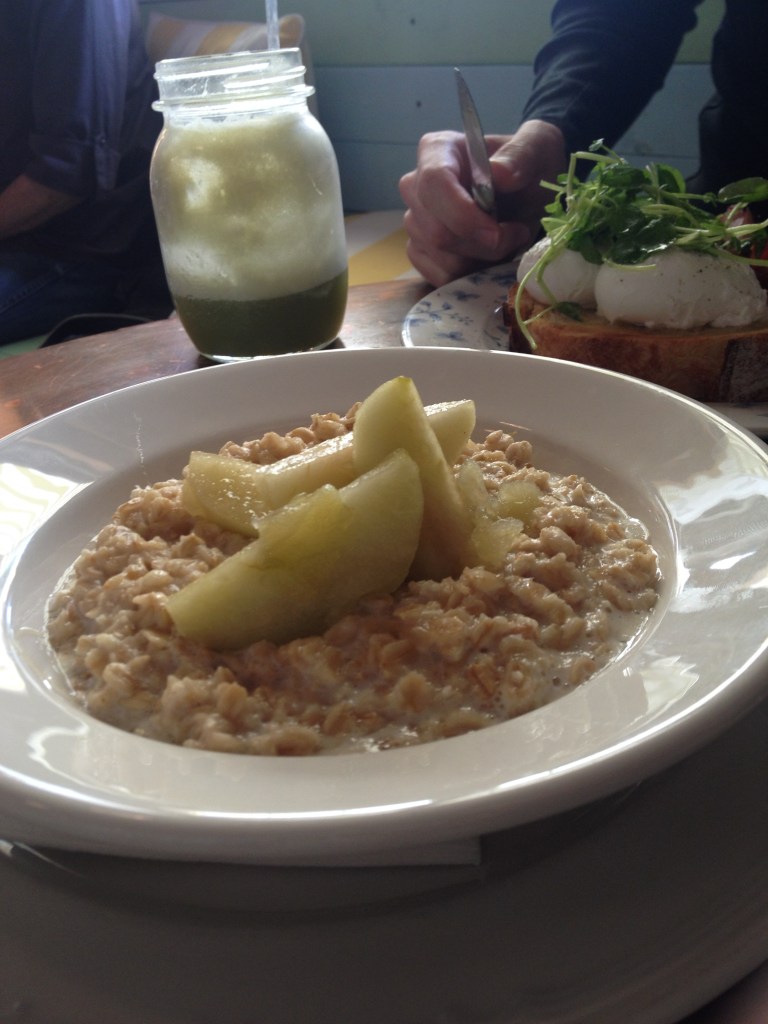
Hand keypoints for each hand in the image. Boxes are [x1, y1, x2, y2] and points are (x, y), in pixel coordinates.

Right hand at [399, 120, 566, 285]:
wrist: (528, 191)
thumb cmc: (528, 165)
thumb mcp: (537, 148)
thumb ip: (521, 155)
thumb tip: (499, 174)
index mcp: (437, 151)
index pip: (433, 185)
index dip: (463, 216)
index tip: (497, 232)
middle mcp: (416, 186)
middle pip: (435, 231)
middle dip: (481, 246)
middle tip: (515, 235)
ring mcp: (416, 221)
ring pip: (440, 258)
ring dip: (480, 261)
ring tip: (507, 242)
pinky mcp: (421, 250)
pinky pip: (438, 275)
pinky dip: (469, 275)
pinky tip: (489, 257)